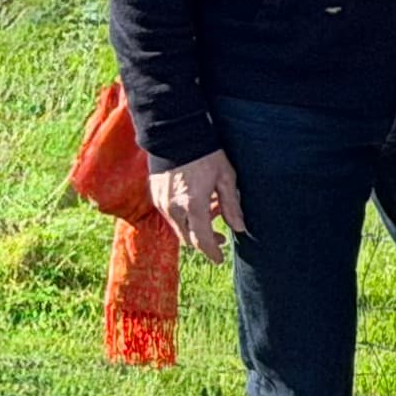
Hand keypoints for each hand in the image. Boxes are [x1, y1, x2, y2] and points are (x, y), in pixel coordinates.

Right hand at [147, 151, 238, 268]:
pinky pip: (170, 215)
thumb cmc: (207, 155)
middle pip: (188, 238)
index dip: (212, 252)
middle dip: (204, 242)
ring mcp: (161, 203)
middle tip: (221, 239)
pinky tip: (198, 205)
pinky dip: (184, 217)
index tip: (219, 260)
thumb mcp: (226, 179)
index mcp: (193, 206)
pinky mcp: (155, 196)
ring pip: (178, 227)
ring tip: (212, 215)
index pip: (202, 240)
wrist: (177, 136)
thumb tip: (240, 228)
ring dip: (194, 228)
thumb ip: (232, 206)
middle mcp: (174, 208)